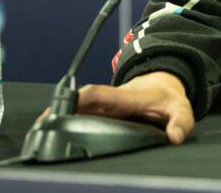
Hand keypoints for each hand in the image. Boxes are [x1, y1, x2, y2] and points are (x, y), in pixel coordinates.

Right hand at [38, 72, 194, 144]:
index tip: (67, 104)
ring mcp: (102, 107)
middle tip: (41, 126)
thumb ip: (181, 121)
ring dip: (58, 117)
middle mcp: (110, 101)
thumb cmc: (167, 98)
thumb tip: (175, 136)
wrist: (162, 85)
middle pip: (80, 103)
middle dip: (60, 111)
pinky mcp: (98, 113)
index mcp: (126, 98)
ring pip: (76, 109)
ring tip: (38, 133)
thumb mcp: (181, 109)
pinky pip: (79, 115)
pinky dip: (64, 122)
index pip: (101, 95)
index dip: (83, 98)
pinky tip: (51, 134)